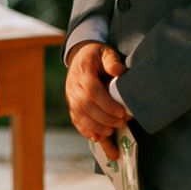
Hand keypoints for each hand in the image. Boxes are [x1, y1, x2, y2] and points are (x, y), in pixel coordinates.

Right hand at [65, 41, 129, 159]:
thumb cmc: (97, 55)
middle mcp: (73, 85)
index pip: (92, 91)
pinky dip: (85, 130)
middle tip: (121, 123)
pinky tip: (97, 138)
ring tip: (111, 132)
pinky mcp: (71, 104)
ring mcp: (70, 96)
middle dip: (104, 118)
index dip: (106, 104)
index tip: (121, 112)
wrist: (80, 55)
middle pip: (85, 106)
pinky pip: (76, 119)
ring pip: (79, 115)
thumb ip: (112, 61)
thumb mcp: (106, 52)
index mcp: (82, 72)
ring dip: (95, 127)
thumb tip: (119, 72)